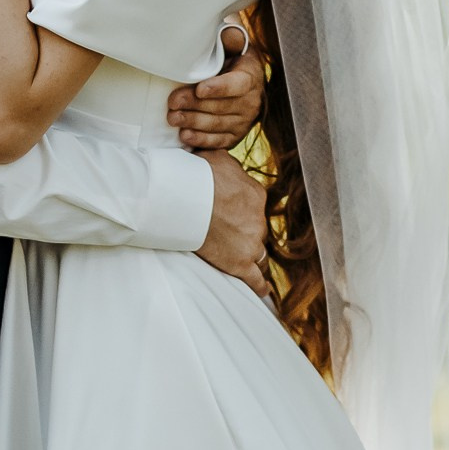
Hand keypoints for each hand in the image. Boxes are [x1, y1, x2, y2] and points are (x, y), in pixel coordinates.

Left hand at [169, 24, 263, 152]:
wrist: (240, 82)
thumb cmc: (231, 59)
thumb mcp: (233, 45)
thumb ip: (230, 38)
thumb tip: (228, 32)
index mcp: (250, 76)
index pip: (237, 84)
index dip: (219, 88)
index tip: (200, 88)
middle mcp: (251, 101)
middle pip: (222, 106)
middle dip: (195, 105)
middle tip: (172, 102)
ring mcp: (244, 121)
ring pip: (217, 124)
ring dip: (193, 122)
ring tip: (173, 117)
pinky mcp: (235, 136)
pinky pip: (218, 141)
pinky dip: (200, 139)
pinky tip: (185, 135)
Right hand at [195, 152, 270, 298]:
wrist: (185, 198)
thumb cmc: (198, 175)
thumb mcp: (217, 158)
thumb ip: (227, 165)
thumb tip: (223, 165)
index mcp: (256, 194)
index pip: (255, 206)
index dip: (243, 211)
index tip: (232, 213)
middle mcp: (259, 219)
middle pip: (256, 230)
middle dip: (246, 233)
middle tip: (230, 235)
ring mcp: (251, 243)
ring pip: (260, 254)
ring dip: (254, 257)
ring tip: (250, 263)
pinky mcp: (240, 263)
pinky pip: (255, 278)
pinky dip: (260, 285)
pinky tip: (263, 290)